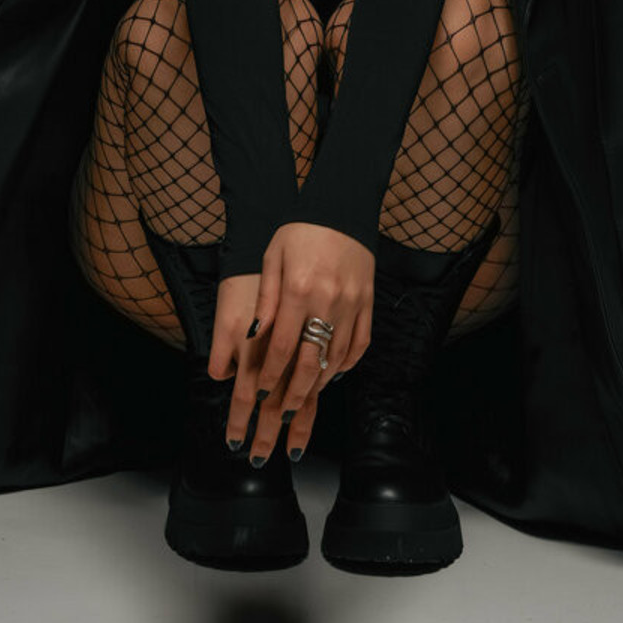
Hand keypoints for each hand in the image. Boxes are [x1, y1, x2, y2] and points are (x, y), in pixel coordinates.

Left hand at [227, 223, 372, 461]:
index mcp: (298, 291)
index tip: (259, 396)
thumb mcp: (271, 258)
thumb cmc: (299, 232)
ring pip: (336, 357)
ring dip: (318, 382)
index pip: (281, 347)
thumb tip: (255, 336)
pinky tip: (333, 374)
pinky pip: (359, 343)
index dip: (269, 376)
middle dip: (294, 392)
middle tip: (282, 413)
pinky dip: (347, 363)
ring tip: (304, 398)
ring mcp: (352, 304)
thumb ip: (265, 299)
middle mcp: (327, 301)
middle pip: (310, 361)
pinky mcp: (368, 302)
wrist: (341, 209)